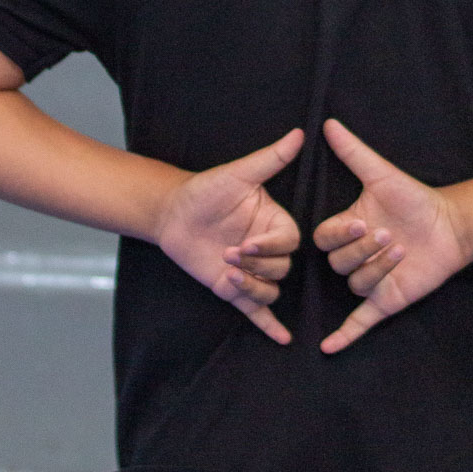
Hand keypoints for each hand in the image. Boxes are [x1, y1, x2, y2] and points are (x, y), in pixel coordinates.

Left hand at [156, 128, 302, 342]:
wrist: (172, 213)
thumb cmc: (206, 190)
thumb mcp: (239, 174)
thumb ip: (272, 158)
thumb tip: (299, 133)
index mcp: (276, 224)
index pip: (289, 242)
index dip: (270, 247)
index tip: (246, 243)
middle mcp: (268, 250)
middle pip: (282, 270)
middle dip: (256, 267)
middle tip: (228, 255)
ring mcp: (252, 272)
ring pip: (270, 291)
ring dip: (253, 288)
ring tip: (227, 276)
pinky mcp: (234, 290)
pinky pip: (258, 311)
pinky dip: (270, 326)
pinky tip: (283, 339)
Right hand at [314, 119, 470, 353]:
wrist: (452, 225)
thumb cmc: (416, 199)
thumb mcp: (382, 175)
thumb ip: (354, 152)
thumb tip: (329, 124)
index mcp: (346, 230)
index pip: (324, 239)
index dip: (340, 234)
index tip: (363, 221)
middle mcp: (354, 257)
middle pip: (338, 263)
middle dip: (364, 250)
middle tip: (392, 237)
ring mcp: (369, 281)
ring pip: (354, 284)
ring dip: (376, 270)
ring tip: (402, 252)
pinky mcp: (385, 301)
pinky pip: (359, 322)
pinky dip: (345, 336)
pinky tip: (329, 349)